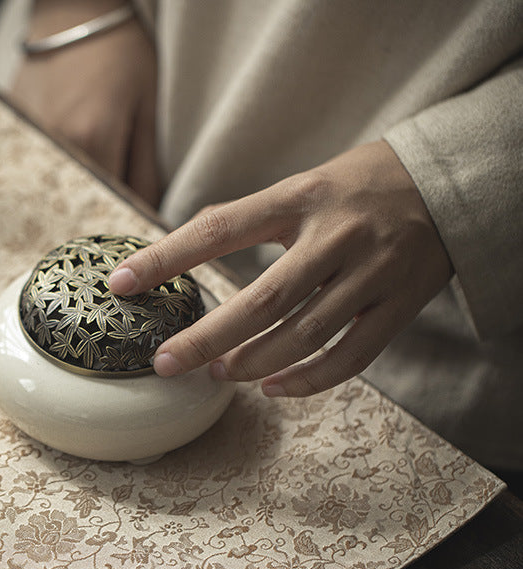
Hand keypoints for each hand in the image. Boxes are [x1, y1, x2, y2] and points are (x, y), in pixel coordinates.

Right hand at [10, 0, 160, 206]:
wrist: (77, 2)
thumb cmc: (124, 48)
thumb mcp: (149, 107)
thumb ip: (148, 170)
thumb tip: (151, 219)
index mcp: (93, 140)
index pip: (115, 206)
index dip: (131, 216)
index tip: (143, 227)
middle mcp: (55, 144)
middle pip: (83, 200)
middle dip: (104, 207)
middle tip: (123, 200)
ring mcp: (29, 136)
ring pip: (61, 185)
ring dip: (80, 189)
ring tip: (99, 172)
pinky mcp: (14, 126)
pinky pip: (40, 164)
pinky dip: (59, 167)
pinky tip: (72, 151)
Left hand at [108, 140, 453, 395]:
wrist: (448, 180)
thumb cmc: (358, 186)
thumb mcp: (304, 184)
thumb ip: (253, 220)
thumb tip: (178, 258)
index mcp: (301, 196)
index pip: (220, 228)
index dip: (166, 258)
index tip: (119, 284)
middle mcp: (336, 234)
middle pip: (263, 299)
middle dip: (208, 337)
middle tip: (166, 363)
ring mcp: (372, 273)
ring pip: (304, 335)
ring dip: (253, 362)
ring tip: (216, 374)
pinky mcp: (400, 305)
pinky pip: (350, 357)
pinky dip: (308, 381)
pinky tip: (272, 387)